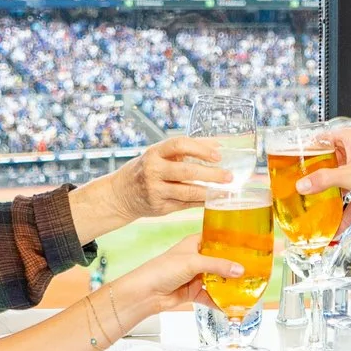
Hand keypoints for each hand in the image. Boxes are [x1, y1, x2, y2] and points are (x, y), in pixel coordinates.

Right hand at [70, 140, 231, 241]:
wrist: (121, 193)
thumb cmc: (147, 169)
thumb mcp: (159, 155)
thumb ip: (186, 149)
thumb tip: (218, 144)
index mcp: (154, 152)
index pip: (179, 144)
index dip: (200, 148)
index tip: (218, 155)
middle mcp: (153, 170)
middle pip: (187, 171)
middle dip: (211, 174)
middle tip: (229, 176)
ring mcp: (155, 190)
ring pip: (188, 191)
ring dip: (209, 191)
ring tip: (225, 191)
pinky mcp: (159, 207)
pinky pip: (185, 204)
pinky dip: (201, 202)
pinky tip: (214, 200)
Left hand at [103, 233, 242, 321]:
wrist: (145, 293)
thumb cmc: (162, 269)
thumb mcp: (193, 262)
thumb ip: (217, 265)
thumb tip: (240, 269)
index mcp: (196, 243)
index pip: (219, 239)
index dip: (234, 242)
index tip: (252, 244)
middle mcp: (198, 258)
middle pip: (222, 261)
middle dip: (236, 266)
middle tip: (255, 268)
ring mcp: (197, 276)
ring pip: (219, 280)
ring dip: (230, 285)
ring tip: (249, 287)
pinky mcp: (194, 292)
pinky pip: (212, 296)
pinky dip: (221, 301)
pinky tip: (233, 305)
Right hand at [296, 122, 350, 225]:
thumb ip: (324, 180)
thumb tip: (302, 184)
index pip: (321, 140)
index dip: (306, 152)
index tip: (292, 165)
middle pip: (330, 165)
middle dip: (317, 181)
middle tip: (299, 192)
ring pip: (342, 184)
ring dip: (332, 201)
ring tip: (315, 214)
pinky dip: (347, 212)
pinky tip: (337, 227)